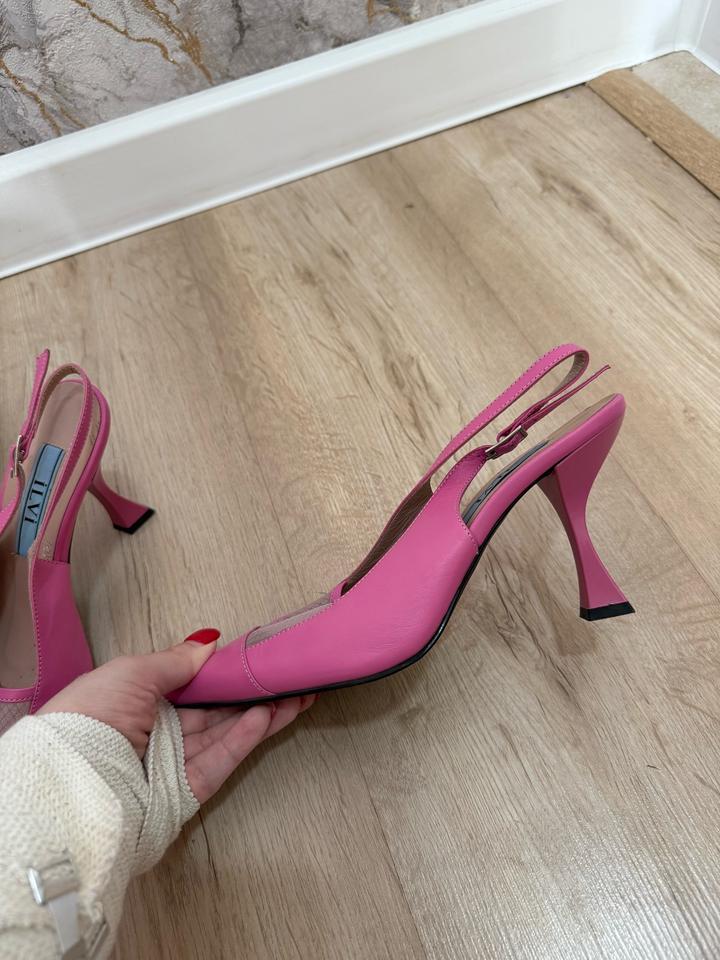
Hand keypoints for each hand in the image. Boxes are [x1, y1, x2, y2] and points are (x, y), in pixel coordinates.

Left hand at [38, 638, 315, 801]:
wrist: (71, 786)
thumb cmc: (93, 717)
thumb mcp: (130, 674)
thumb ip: (175, 661)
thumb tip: (209, 642)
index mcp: (136, 703)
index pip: (189, 687)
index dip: (222, 674)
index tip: (255, 660)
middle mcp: (156, 734)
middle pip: (213, 712)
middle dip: (252, 695)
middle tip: (289, 678)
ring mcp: (173, 765)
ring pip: (224, 736)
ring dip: (261, 714)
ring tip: (295, 695)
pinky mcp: (185, 793)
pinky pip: (220, 761)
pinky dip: (244, 739)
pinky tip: (268, 716)